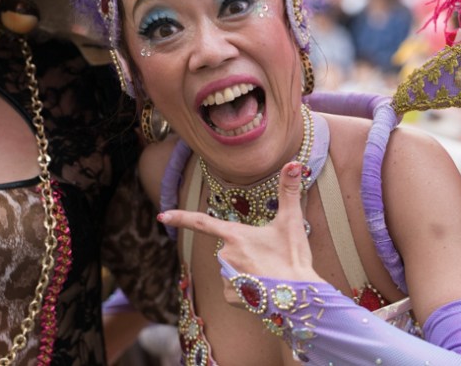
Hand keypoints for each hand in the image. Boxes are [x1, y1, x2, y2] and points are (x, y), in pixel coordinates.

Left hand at [158, 161, 320, 283]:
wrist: (298, 298)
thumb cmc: (293, 258)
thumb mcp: (291, 221)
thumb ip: (289, 191)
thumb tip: (293, 163)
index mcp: (234, 235)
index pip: (201, 222)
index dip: (181, 217)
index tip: (162, 216)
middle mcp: (225, 254)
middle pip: (229, 249)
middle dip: (245, 252)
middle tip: (269, 258)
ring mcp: (226, 276)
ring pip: (232, 268)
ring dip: (246, 270)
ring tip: (267, 274)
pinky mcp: (230, 296)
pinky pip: (234, 288)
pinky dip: (246, 288)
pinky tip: (261, 289)